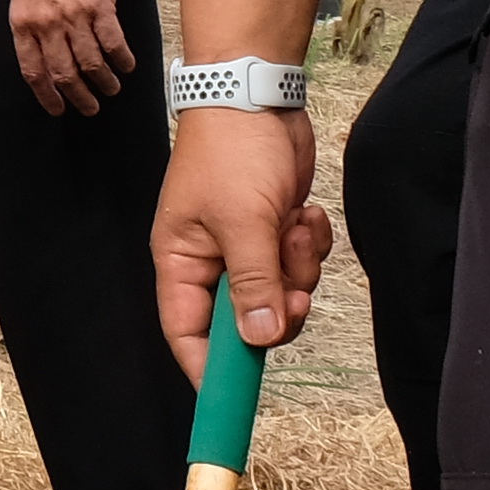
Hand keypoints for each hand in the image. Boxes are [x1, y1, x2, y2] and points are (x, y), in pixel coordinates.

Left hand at [6, 0, 130, 113]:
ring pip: (92, 63)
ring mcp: (75, 15)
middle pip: (65, 73)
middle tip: (90, 107)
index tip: (58, 109)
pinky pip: (114, 41)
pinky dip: (122, 59)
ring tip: (111, 89)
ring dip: (104, 82)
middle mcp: (47, 24)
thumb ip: (31, 27)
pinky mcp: (101, 4)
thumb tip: (45, 58)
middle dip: (79, 97)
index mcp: (23, 23)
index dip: (47, 96)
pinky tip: (127, 66)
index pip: (34, 71)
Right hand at [152, 104, 329, 379]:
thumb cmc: (233, 152)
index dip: (210, 370)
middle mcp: (209, 262)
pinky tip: (304, 212)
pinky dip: (308, 243)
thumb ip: (253, 286)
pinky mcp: (274, 231)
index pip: (187, 335)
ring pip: (280, 293)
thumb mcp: (243, 223)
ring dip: (298, 267)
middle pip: (244, 321)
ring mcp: (244, 247)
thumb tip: (260, 341)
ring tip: (294, 225)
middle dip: (276, 308)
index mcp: (181, 263)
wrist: (258, 94)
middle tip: (295, 289)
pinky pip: (298, 263)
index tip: (239, 395)